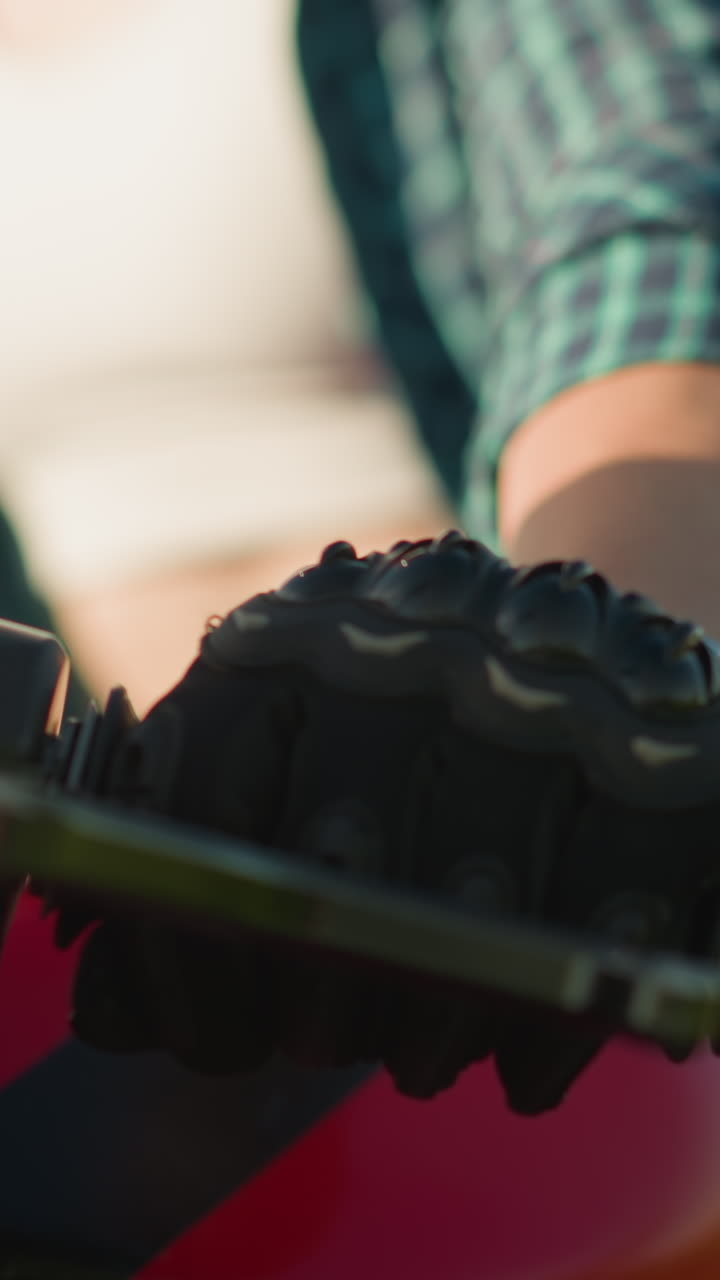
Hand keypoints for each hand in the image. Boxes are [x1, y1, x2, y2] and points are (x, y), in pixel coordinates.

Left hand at [56, 533, 719, 1113]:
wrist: (581, 638)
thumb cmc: (408, 730)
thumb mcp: (297, 753)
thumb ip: (204, 866)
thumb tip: (112, 1008)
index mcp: (298, 634)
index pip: (201, 788)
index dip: (189, 942)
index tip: (212, 1033)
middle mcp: (423, 638)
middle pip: (338, 849)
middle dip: (315, 986)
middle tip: (315, 1042)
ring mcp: (557, 687)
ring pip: (476, 890)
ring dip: (432, 1013)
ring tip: (414, 1057)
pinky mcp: (672, 750)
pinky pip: (613, 915)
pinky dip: (554, 1023)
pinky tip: (522, 1066)